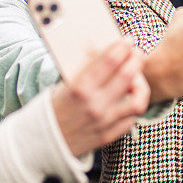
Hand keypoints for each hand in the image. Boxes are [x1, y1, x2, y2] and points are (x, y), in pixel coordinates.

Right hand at [52, 38, 149, 157]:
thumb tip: (104, 50)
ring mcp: (103, 123)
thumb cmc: (53, 107)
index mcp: (79, 88)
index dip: (122, 47)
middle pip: (127, 76)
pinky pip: (130, 119)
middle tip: (137, 52)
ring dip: (140, 84)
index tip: (127, 40)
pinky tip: (129, 97)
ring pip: (137, 101)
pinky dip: (131, 106)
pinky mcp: (108, 137)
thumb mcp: (64, 84)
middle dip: (136, 59)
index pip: (109, 61)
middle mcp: (94, 105)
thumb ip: (84, 69)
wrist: (42, 142)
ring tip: (137, 77)